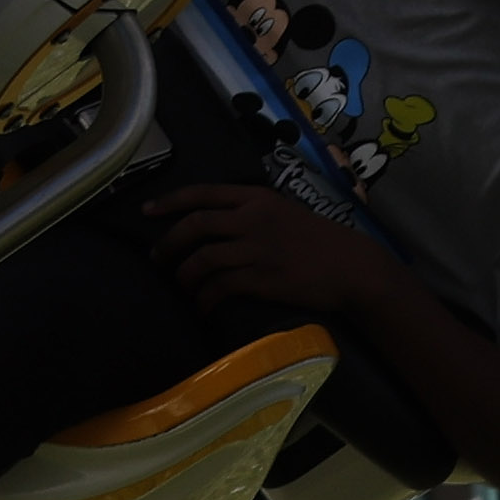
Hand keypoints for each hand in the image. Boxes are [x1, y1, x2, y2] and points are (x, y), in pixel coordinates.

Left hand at [145, 179, 398, 325]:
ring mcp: (256, 250)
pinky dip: (204, 298)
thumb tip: (214, 222)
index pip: (203, 193)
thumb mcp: (284, 211)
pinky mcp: (262, 279)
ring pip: (203, 260)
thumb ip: (250, 211)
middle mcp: (252, 220)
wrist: (353, 267)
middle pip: (195, 226)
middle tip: (157, 257)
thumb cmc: (319, 240)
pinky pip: (219, 288)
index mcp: (257, 198)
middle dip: (169, 243)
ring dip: (184, 275)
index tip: (147, 211)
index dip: (170, 202)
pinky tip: (201, 306)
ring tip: (181, 285)